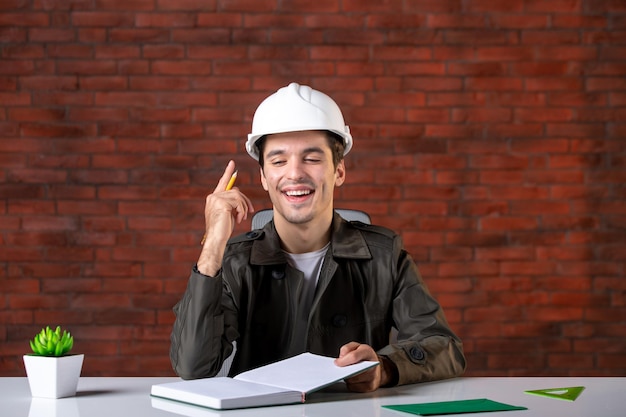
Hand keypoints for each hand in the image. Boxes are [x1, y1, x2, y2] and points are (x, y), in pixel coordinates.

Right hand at [197, 160, 253, 275]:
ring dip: (243, 207)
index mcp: (213, 198)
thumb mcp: (227, 213)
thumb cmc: (222, 230)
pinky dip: (242, 210)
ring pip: (238, 196)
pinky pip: (238, 202)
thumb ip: (231, 203)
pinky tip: (239, 218)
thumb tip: (240, 198)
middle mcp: (213, 196)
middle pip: (235, 190)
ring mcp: (216, 198)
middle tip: (249, 211)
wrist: (216, 239)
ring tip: (241, 217)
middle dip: (245, 201)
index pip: (223, 182)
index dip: (228, 172)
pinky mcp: (221, 202)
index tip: (232, 164)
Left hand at [334, 342, 392, 392]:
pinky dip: (350, 384)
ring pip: (352, 380)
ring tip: (347, 372)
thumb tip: (341, 358)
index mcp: (368, 352)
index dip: (343, 361)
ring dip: (346, 377)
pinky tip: (352, 379)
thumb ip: (347, 348)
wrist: (377, 367)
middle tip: (340, 369)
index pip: (354, 357)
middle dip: (344, 370)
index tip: (336, 363)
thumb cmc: (365, 356)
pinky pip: (353, 387)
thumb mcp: (356, 347)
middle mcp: (373, 365)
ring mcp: (373, 377)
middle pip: (353, 371)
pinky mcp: (370, 387)